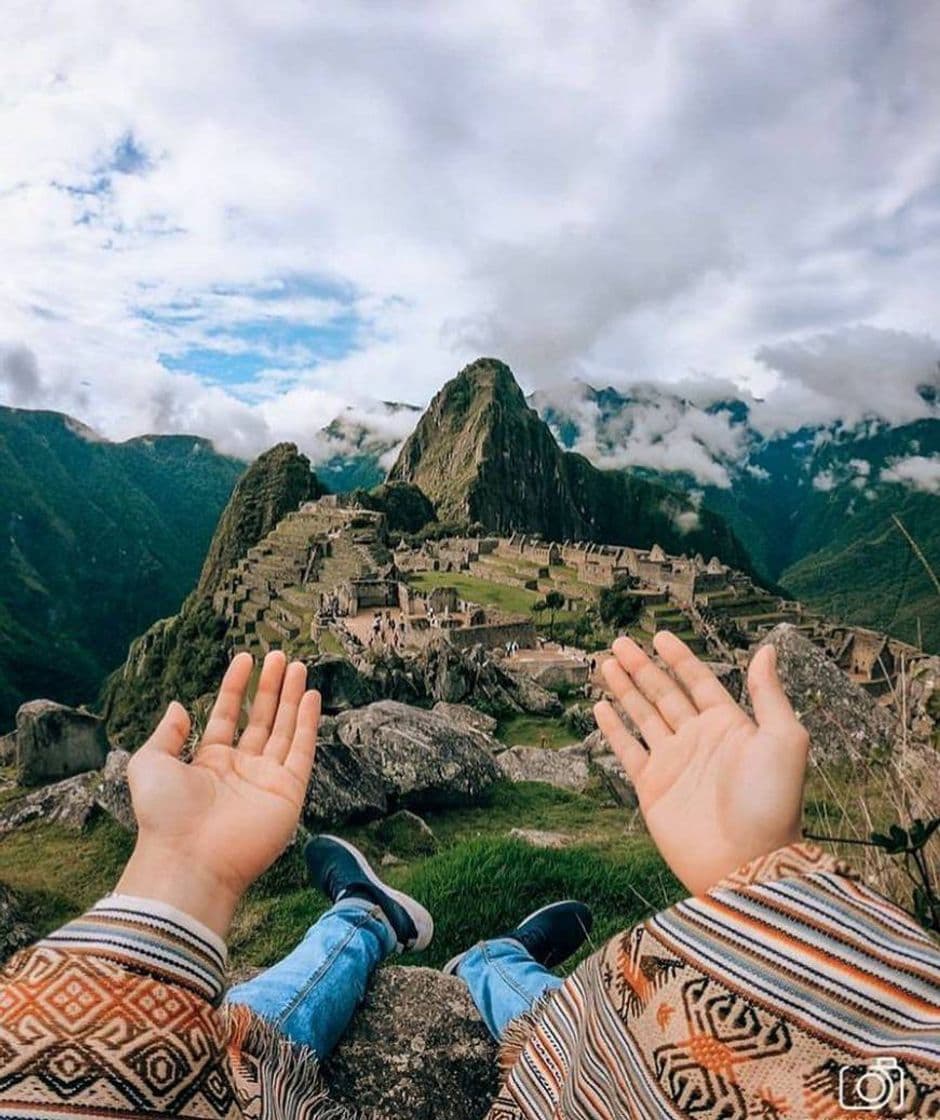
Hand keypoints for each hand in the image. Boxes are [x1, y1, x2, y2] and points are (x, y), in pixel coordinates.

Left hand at [116, 651, 320, 934]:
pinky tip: (311, 697)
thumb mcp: (150, 763)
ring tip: (298, 666)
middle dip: (271, 687)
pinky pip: (302, 751)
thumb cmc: (164, 815)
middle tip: (282, 656)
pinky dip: (308, 723)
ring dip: (292, 698)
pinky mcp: (289, 792)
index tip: (246, 658)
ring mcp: (266, 779)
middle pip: (261, 718)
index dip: (236, 686)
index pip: (228, 715)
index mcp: (209, 762)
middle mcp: (241, 768)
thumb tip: (177, 705)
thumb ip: (166, 733)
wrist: (188, 859)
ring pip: (285, 729)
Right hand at [594, 632, 807, 894]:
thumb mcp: (783, 740)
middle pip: (663, 693)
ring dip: (625, 689)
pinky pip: (628, 750)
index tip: (660, 636)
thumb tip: (768, 649)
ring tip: (607, 663)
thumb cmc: (772, 804)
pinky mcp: (652, 787)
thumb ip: (770, 694)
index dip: (679, 658)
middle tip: (620, 641)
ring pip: (642, 715)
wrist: (745, 863)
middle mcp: (698, 740)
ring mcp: (673, 763)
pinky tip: (601, 707)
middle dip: (642, 667)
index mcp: (729, 725)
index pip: (698, 681)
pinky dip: (614, 728)